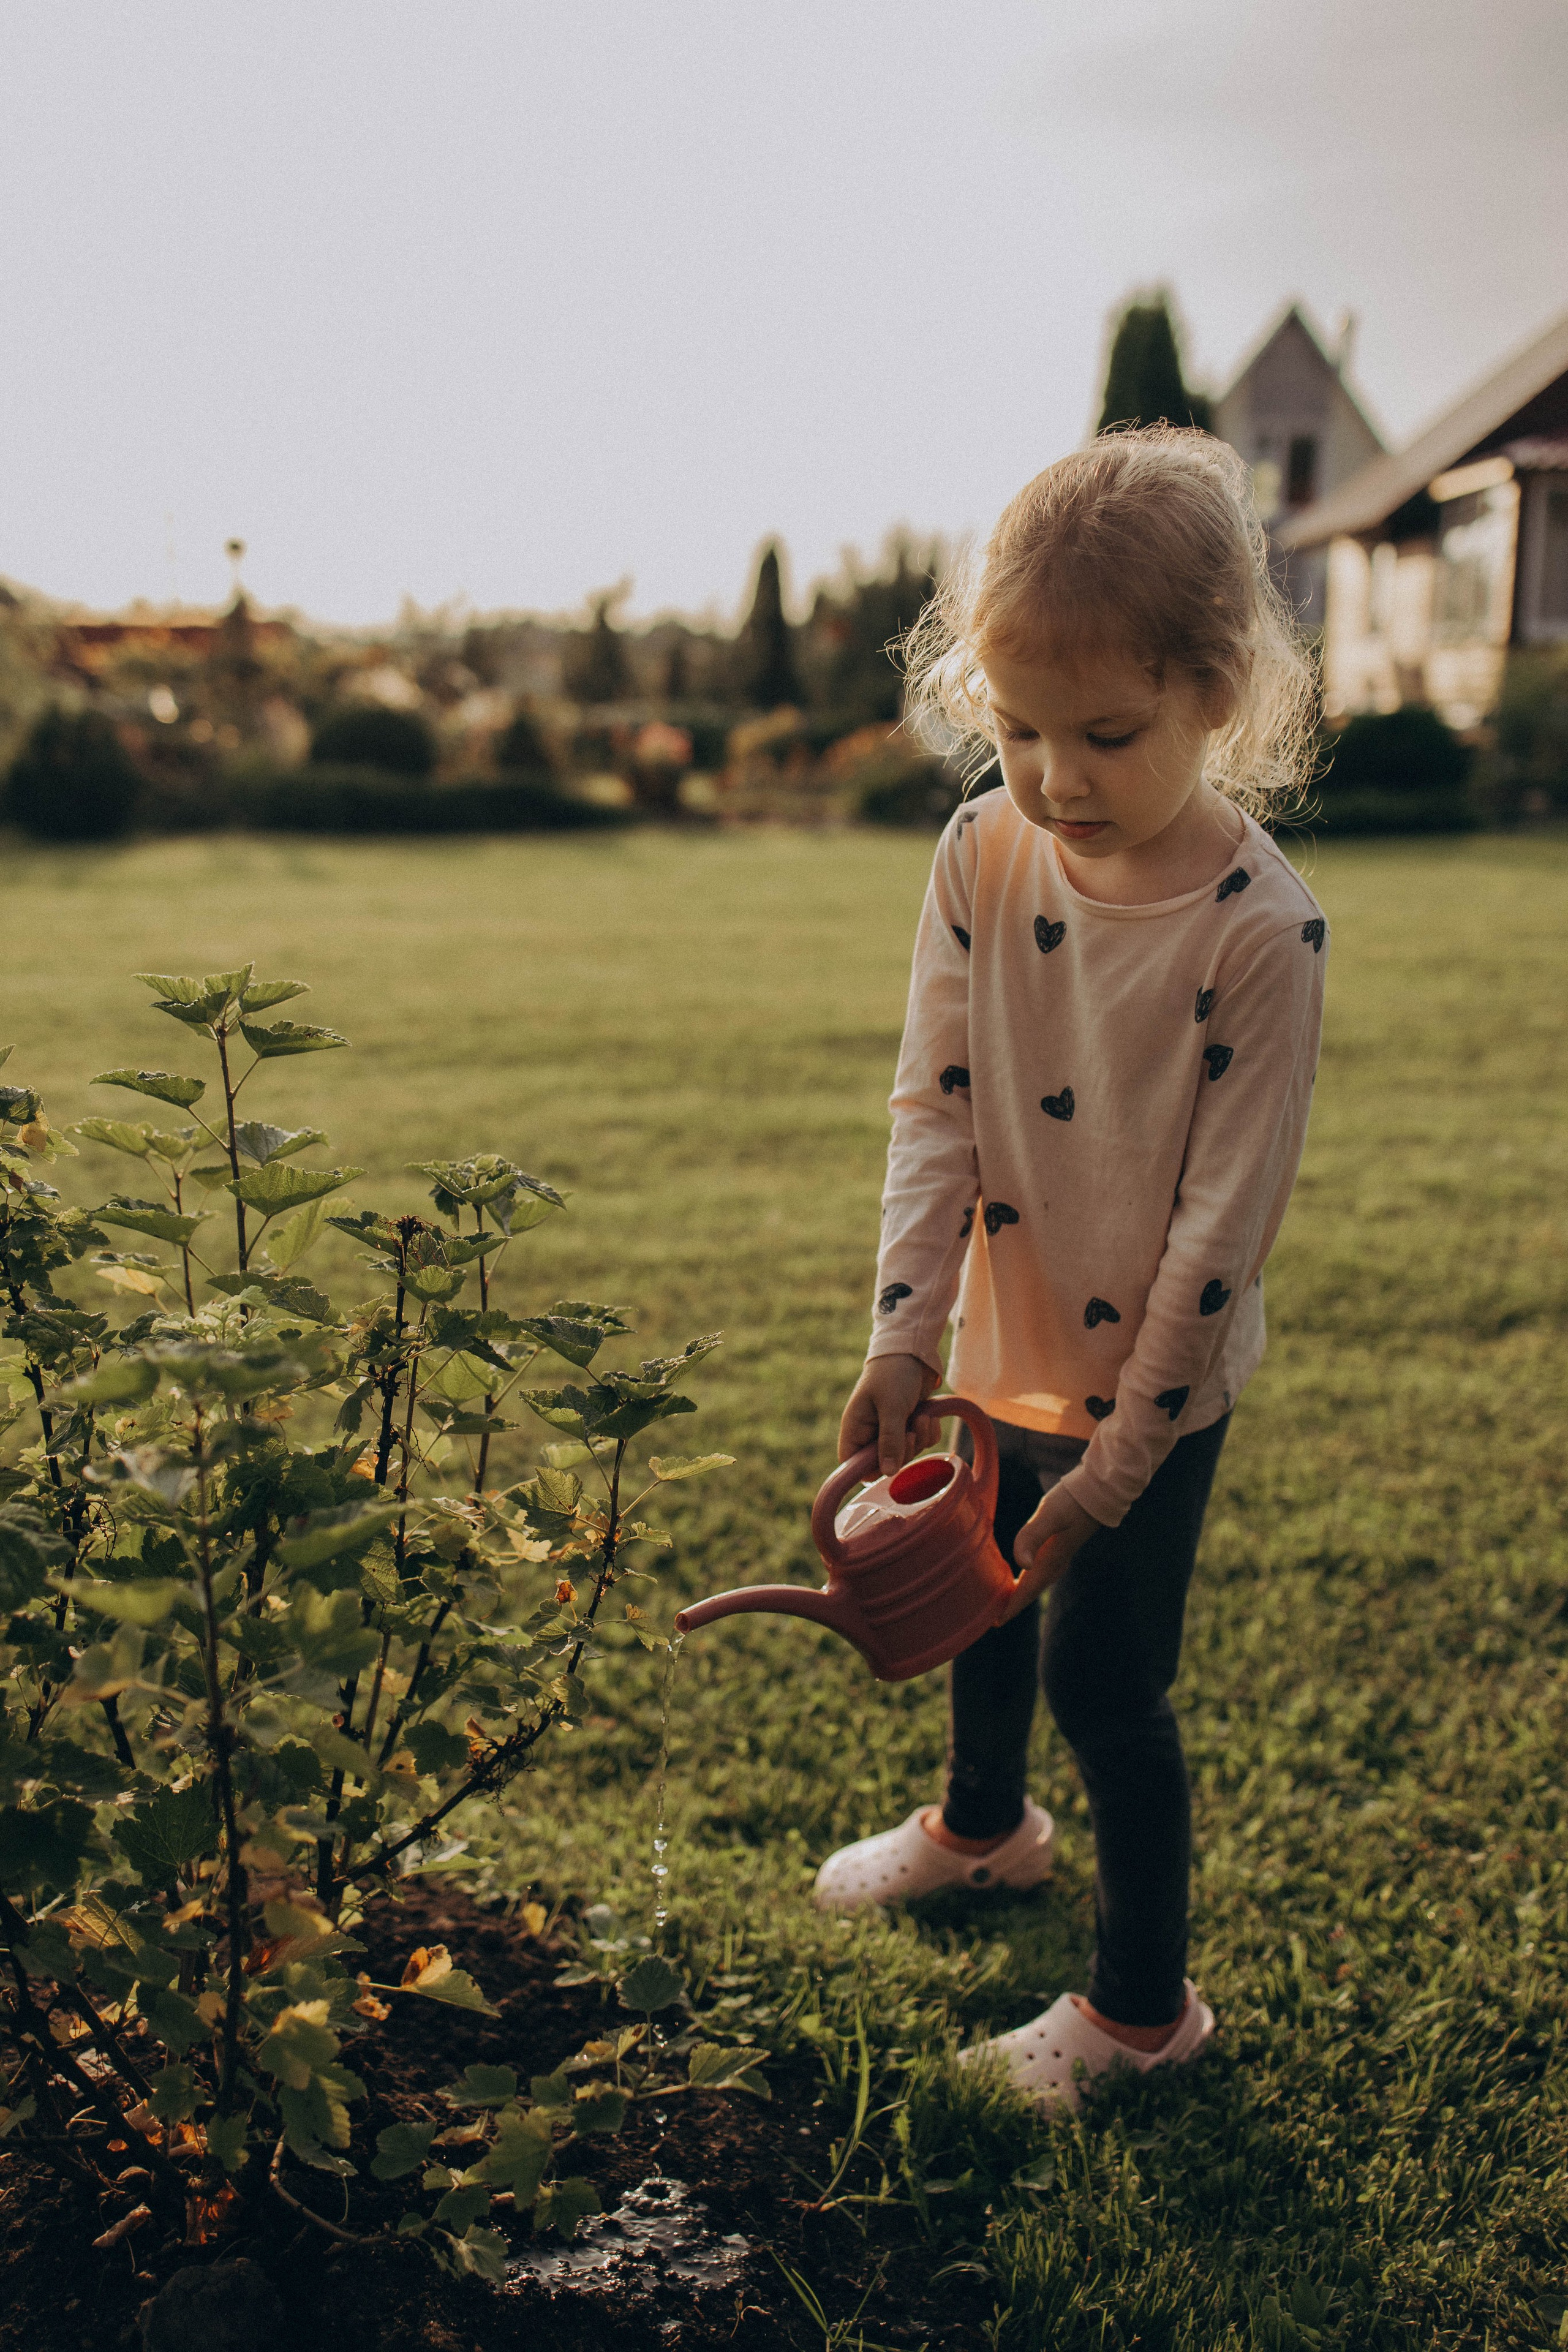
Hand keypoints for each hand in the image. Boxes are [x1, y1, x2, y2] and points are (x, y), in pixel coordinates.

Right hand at [839, 1355, 943, 1476]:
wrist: (913, 1351)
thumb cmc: (893, 1374)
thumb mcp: (892, 1407)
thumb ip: (889, 1441)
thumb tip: (888, 1472)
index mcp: (856, 1428)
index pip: (853, 1465)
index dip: (871, 1469)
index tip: (891, 1460)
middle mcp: (870, 1432)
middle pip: (885, 1464)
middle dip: (905, 1450)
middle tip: (912, 1431)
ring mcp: (890, 1429)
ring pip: (906, 1453)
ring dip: (920, 1438)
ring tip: (923, 1416)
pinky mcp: (908, 1424)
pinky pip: (920, 1442)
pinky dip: (928, 1432)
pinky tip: (929, 1415)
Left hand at [998, 1486, 1100, 1619]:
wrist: (1098, 1491)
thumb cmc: (1072, 1502)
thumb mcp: (1049, 1515)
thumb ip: (1033, 1537)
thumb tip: (1023, 1565)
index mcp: (1049, 1560)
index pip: (1026, 1591)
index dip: (1010, 1607)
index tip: (994, 1622)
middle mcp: (1055, 1563)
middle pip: (1030, 1592)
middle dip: (1012, 1606)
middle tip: (992, 1618)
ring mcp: (1058, 1556)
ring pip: (1036, 1583)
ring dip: (1020, 1594)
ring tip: (1003, 1602)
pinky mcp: (1059, 1547)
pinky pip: (1039, 1571)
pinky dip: (1027, 1579)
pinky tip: (1021, 1574)